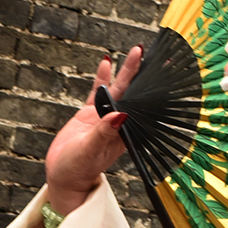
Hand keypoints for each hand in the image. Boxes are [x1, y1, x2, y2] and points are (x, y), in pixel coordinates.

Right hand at [45, 46, 144, 216]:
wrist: (63, 176)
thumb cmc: (78, 170)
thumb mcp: (90, 151)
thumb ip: (104, 133)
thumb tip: (120, 114)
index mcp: (124, 133)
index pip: (143, 107)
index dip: (153, 90)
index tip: (165, 73)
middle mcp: (118, 124)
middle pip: (134, 94)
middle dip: (143, 74)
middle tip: (154, 54)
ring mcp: (104, 118)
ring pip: (118, 89)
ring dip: (126, 71)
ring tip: (136, 51)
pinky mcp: (90, 115)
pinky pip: (98, 93)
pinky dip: (102, 78)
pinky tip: (106, 62)